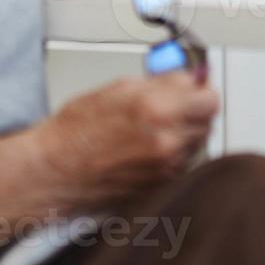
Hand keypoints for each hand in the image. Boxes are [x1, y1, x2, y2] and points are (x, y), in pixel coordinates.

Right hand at [35, 73, 217, 204]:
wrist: (55, 170)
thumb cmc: (76, 130)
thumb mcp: (119, 89)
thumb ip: (162, 83)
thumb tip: (189, 79)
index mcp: (158, 111)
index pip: (209, 98)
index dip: (202, 90)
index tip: (196, 88)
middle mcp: (167, 142)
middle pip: (207, 121)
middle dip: (195, 110)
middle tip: (175, 104)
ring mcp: (166, 168)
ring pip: (197, 143)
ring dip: (186, 131)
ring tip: (156, 126)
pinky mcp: (161, 186)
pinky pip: (183, 163)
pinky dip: (175, 152)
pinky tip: (149, 146)